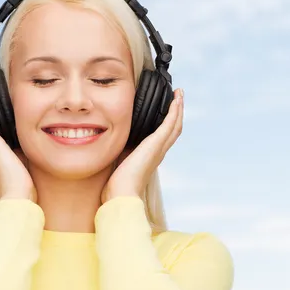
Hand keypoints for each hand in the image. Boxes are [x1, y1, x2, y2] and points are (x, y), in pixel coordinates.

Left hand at [101, 88, 183, 203]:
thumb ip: (119, 151)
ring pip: (175, 125)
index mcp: (150, 157)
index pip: (163, 136)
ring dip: (178, 109)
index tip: (167, 110)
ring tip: (179, 95)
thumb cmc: (116, 185)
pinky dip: (174, 111)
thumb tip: (110, 141)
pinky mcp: (156, 144)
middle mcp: (158, 152)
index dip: (167, 123)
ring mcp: (159, 148)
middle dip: (176, 113)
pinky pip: (170, 124)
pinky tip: (175, 100)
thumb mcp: (118, 162)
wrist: (122, 194)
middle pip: (174, 129)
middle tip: (178, 97)